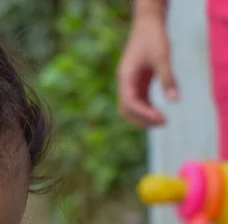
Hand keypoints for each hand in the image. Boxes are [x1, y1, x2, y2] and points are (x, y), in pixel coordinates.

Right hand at [118, 10, 178, 127]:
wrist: (148, 22)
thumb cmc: (153, 37)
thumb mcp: (162, 56)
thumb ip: (168, 78)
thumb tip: (175, 100)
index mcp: (125, 78)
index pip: (130, 103)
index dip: (144, 114)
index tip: (161, 118)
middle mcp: (124, 83)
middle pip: (127, 110)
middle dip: (142, 120)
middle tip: (163, 123)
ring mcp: (129, 83)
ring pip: (131, 108)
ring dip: (144, 117)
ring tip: (162, 121)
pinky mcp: (137, 81)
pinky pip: (139, 101)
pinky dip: (147, 109)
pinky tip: (159, 112)